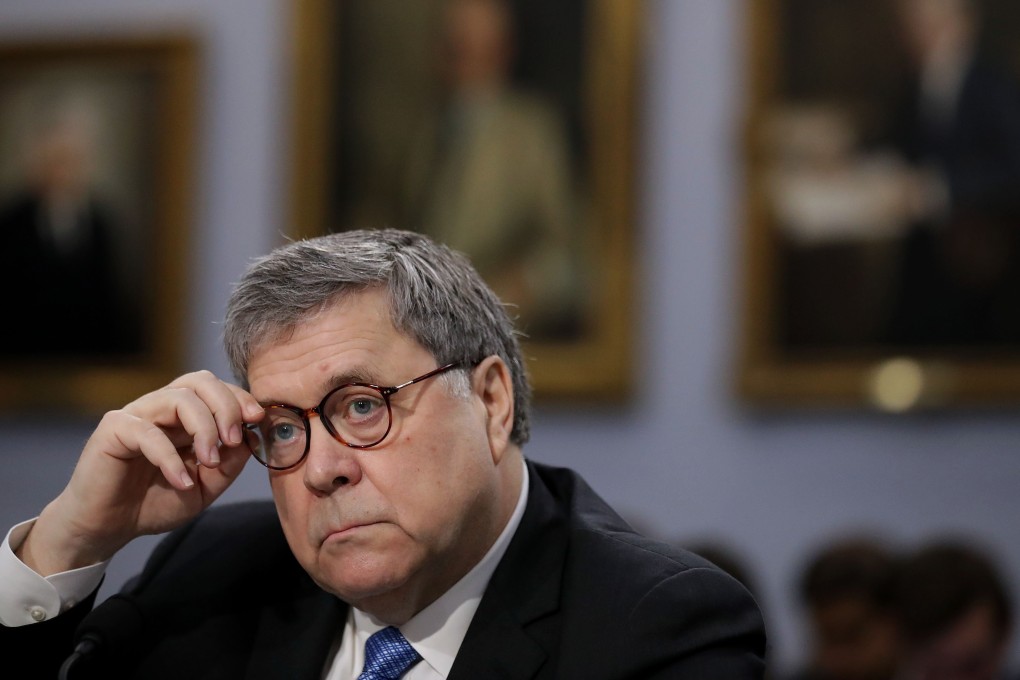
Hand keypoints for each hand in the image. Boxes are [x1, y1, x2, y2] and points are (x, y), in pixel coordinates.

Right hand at [16, 371, 263, 575]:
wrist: (108, 527)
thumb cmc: (154, 503)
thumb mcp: (204, 487)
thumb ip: (228, 464)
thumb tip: (252, 437)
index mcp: (184, 416)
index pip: (216, 388)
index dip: (239, 398)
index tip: (258, 419)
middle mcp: (161, 408)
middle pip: (199, 381)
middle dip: (226, 405)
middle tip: (235, 439)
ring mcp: (137, 415)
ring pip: (178, 398)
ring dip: (203, 428)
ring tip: (209, 462)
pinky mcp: (114, 429)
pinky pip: (147, 432)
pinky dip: (170, 457)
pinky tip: (181, 481)